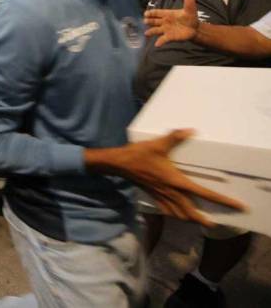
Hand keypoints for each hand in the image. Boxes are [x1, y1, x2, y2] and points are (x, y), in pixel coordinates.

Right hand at [113, 129, 244, 226]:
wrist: (119, 163)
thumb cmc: (139, 154)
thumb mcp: (158, 144)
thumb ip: (175, 137)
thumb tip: (191, 131)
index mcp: (175, 181)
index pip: (203, 193)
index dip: (222, 200)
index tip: (236, 206)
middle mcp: (170, 192)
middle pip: (190, 211)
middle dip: (203, 219)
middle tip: (213, 224)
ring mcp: (161, 196)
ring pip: (178, 214)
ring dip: (188, 219)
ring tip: (197, 221)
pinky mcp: (153, 195)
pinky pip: (166, 210)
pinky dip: (173, 214)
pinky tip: (175, 214)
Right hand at [144, 0, 198, 46]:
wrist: (195, 29)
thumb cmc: (190, 18)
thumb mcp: (190, 9)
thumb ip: (188, 1)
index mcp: (167, 14)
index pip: (157, 12)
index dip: (151, 13)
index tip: (146, 14)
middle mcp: (164, 22)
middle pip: (154, 21)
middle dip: (149, 21)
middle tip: (145, 21)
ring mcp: (165, 30)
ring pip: (155, 30)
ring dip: (151, 32)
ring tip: (147, 33)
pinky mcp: (169, 37)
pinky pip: (162, 39)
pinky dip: (159, 42)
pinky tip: (157, 44)